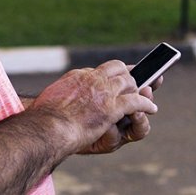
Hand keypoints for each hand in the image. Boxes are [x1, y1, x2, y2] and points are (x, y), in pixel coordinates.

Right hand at [29, 60, 157, 155]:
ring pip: (130, 83)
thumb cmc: (43, 117)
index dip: (111, 73)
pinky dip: (146, 104)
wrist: (46, 126)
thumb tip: (64, 96)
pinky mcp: (112, 108)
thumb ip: (65, 93)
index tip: (115, 77)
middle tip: (134, 83)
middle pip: (119, 70)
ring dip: (139, 89)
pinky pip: (135, 102)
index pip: (100, 69)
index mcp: (79, 76)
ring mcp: (104, 92)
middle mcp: (94, 79)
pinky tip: (152, 108)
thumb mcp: (52, 96)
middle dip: (128, 76)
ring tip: (145, 95)